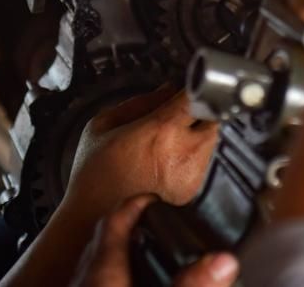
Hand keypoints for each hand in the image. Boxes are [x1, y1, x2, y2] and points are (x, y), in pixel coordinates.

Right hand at [56, 87, 218, 250]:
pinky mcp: (191, 192)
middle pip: (212, 119)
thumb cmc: (94, 172)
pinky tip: (167, 163)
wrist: (91, 215)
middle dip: (200, 114)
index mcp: (161, 130)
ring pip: (210, 141)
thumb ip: (142, 101)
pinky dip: (192, 158)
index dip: (195, 89)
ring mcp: (190, 175)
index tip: (190, 87)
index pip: (197, 97)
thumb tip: (169, 89)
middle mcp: (182, 153)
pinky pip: (202, 163)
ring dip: (197, 135)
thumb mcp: (105, 123)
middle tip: (179, 118)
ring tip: (168, 144)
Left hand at [71, 195, 238, 286]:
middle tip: (156, 220)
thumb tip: (223, 262)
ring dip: (122, 251)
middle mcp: (85, 279)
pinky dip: (114, 274)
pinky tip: (133, 280)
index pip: (117, 216)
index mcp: (103, 271)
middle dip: (133, 225)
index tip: (155, 197)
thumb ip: (192, 283)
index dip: (139, 202)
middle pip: (106, 236)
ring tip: (146, 251)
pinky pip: (95, 281)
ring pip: (98, 260)